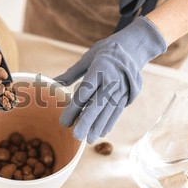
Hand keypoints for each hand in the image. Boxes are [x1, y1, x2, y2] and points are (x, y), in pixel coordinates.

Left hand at [55, 16, 166, 142]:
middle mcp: (111, 80)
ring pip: (108, 110)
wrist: (134, 48)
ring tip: (89, 139)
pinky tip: (102, 132)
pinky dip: (109, 122)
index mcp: (99, 69)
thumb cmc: (105, 51)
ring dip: (98, 126)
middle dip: (87, 121)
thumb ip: (71, 74)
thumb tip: (54, 83)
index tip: (64, 122)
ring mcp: (121, 89)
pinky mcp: (127, 95)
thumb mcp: (87, 58)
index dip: (74, 108)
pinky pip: (117, 111)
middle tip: (77, 136)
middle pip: (97, 104)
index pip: (84, 92)